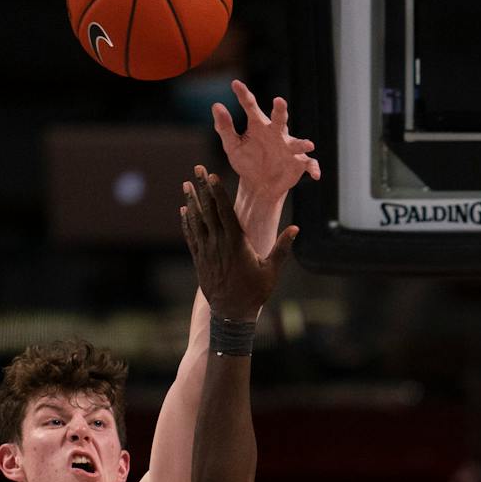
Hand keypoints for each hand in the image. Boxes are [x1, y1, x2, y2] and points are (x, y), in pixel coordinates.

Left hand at [181, 167, 296, 320]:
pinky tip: (184, 210)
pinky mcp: (200, 259)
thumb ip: (282, 248)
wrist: (231, 313)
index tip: (211, 175)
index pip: (225, 211)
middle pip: (208, 210)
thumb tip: (296, 228)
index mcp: (236, 243)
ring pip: (197, 221)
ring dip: (192, 201)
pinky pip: (191, 236)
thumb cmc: (255, 292)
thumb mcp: (272, 271)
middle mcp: (218, 243)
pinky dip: (187, 222)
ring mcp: (206, 251)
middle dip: (202, 188)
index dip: (217, 192)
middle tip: (196, 168)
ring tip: (186, 183)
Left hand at [212, 80, 320, 216]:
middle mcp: (276, 133)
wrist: (260, 185)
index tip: (235, 84)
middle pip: (279, 119)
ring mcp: (289, 148)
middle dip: (280, 111)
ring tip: (308, 144)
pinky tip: (315, 174)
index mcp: (259, 126)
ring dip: (302, 143)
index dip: (243, 95)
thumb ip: (224, 127)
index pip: (251, 107)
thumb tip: (216, 105)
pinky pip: (309, 164)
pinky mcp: (299, 163)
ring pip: (297, 143)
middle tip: (279, 101)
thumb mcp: (232, 146)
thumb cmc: (247, 162)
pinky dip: (313, 168)